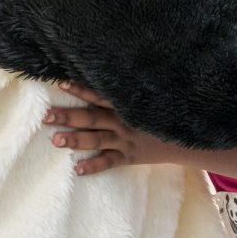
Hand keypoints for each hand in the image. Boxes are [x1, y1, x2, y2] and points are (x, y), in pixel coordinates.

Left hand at [43, 82, 177, 174]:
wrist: (189, 136)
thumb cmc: (169, 111)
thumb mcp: (155, 95)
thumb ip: (135, 87)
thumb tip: (119, 67)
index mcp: (127, 104)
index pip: (99, 94)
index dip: (81, 88)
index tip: (61, 83)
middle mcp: (124, 121)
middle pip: (91, 117)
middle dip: (68, 116)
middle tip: (47, 116)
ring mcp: (126, 140)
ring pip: (96, 139)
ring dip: (75, 139)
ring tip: (55, 140)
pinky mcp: (130, 156)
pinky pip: (109, 162)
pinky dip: (94, 166)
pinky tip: (77, 169)